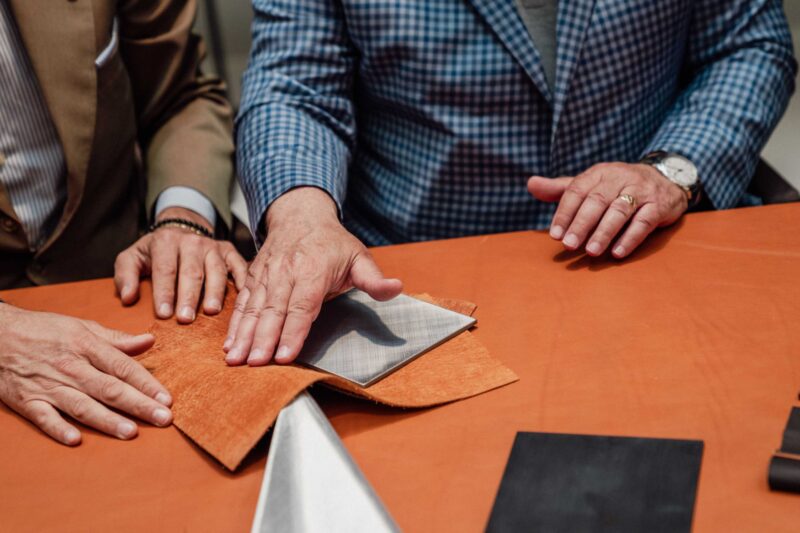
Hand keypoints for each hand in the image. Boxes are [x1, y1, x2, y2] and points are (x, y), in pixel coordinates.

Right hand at [0, 303, 172, 444]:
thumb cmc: (44, 330)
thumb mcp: (82, 327)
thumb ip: (117, 339)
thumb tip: (149, 341)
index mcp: (87, 346)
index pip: (123, 367)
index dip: (146, 383)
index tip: (167, 398)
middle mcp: (71, 367)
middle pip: (109, 388)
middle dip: (138, 405)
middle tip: (163, 418)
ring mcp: (48, 385)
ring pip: (82, 405)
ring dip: (107, 420)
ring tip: (131, 432)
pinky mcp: (27, 400)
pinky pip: (44, 417)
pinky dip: (58, 428)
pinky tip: (75, 439)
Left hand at [114, 207, 247, 322]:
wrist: (180, 230)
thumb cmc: (155, 252)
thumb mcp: (132, 257)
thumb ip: (126, 276)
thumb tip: (128, 298)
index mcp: (166, 241)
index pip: (165, 269)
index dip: (164, 292)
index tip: (164, 314)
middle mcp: (192, 241)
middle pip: (192, 271)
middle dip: (188, 296)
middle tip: (185, 319)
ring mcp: (213, 246)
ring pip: (216, 270)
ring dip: (214, 292)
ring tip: (210, 311)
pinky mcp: (229, 251)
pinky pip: (239, 265)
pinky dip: (242, 279)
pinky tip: (241, 296)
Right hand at [224, 187, 402, 365]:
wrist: (300, 214)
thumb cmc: (332, 242)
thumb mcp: (359, 256)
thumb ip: (374, 279)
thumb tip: (396, 288)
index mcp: (314, 270)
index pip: (303, 306)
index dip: (294, 332)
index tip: (285, 355)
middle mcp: (286, 272)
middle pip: (274, 310)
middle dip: (264, 339)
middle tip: (256, 364)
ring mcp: (267, 274)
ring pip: (254, 308)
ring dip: (243, 335)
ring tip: (235, 359)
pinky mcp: (253, 277)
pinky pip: (242, 303)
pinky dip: (234, 324)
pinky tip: (228, 345)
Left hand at [527, 162, 687, 257]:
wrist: (664, 177)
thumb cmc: (617, 186)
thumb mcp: (590, 183)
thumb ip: (560, 188)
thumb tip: (531, 184)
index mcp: (598, 173)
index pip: (577, 191)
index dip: (564, 213)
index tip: (554, 235)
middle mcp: (619, 179)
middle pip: (597, 201)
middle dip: (581, 224)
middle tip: (569, 246)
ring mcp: (641, 191)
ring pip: (620, 211)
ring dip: (604, 232)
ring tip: (591, 252)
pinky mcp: (659, 205)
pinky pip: (644, 222)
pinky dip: (630, 238)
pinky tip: (617, 253)